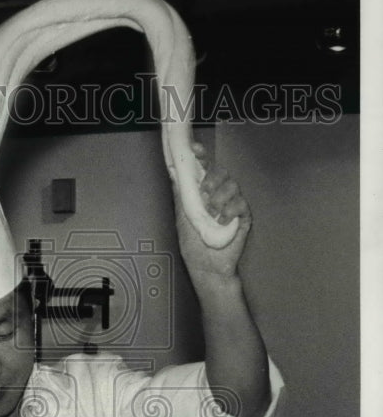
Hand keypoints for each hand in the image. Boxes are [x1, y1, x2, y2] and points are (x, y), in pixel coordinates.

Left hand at [175, 142, 251, 283]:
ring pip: (233, 185)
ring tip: (212, 214)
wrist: (207, 267)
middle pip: (221, 171)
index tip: (195, 149)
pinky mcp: (243, 216)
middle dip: (212, 178)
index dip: (201, 155)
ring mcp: (232, 204)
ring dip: (220, 197)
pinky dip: (231, 210)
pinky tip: (223, 220)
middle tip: (205, 192)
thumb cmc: (193, 244)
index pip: (204, 167)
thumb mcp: (182, 217)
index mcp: (202, 193)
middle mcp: (218, 195)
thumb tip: (173, 171)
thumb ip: (181, 194)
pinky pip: (242, 203)